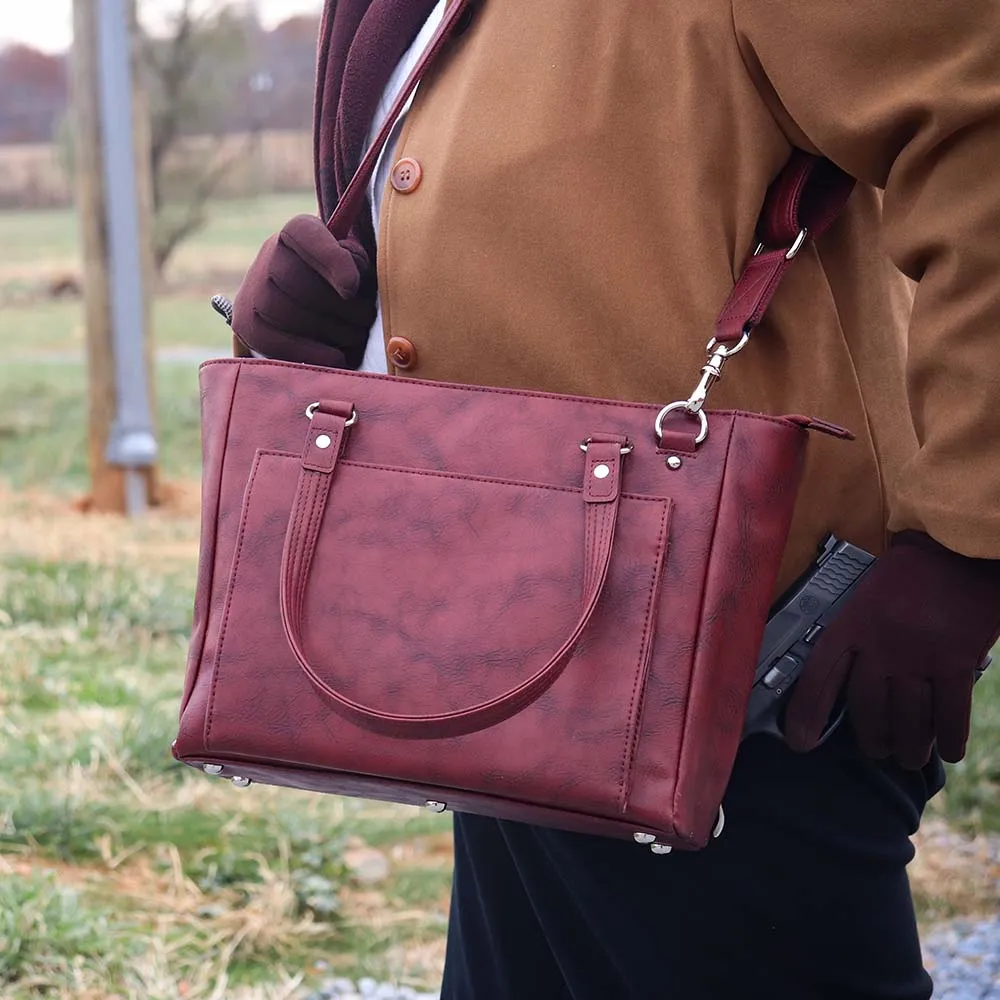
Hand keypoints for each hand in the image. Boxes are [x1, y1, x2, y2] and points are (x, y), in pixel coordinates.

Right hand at [231, 214, 375, 367]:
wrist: (305, 307)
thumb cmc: (343, 284)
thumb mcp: (356, 264)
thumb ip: (356, 265)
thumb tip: (348, 287)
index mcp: (298, 232)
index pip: (305, 233)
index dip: (330, 259)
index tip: (352, 287)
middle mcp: (269, 255)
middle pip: (298, 282)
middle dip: (340, 306)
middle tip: (366, 318)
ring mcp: (252, 289)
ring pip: (286, 313)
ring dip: (331, 330)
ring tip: (356, 335)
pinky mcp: (246, 323)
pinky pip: (274, 341)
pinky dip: (310, 353)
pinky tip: (336, 357)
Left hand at [785, 531, 999, 768]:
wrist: (959, 548)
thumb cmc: (912, 571)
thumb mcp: (869, 595)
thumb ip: (859, 634)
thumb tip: (853, 678)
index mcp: (852, 623)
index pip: (820, 675)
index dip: (807, 712)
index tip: (799, 741)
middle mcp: (880, 644)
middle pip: (868, 706)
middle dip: (872, 737)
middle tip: (877, 750)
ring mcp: (918, 655)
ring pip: (909, 718)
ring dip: (909, 745)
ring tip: (909, 757)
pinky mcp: (956, 661)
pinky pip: (950, 713)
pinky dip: (949, 737)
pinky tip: (948, 751)